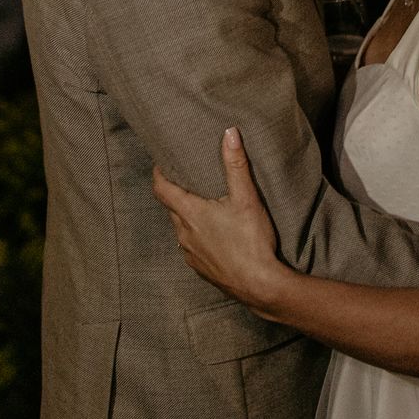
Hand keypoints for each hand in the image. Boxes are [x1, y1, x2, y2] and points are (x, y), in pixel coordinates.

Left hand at [151, 127, 288, 309]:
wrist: (260, 285)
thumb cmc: (251, 240)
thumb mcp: (247, 198)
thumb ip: (236, 164)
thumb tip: (229, 133)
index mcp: (190, 214)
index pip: (161, 189)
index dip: (158, 174)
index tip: (161, 163)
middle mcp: (184, 235)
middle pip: (172, 208)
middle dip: (178, 193)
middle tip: (189, 179)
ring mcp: (191, 255)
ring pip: (182, 229)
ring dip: (189, 217)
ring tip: (205, 206)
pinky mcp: (201, 269)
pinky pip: (192, 248)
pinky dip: (198, 237)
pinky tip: (216, 235)